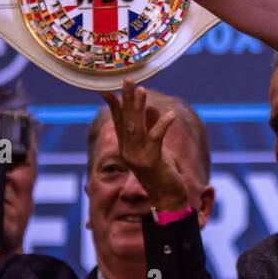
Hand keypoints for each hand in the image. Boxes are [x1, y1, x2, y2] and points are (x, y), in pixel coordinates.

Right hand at [101, 79, 188, 209]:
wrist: (166, 197)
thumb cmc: (161, 171)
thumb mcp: (155, 147)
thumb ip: (151, 128)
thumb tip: (152, 109)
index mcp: (127, 147)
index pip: (118, 122)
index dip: (114, 105)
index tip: (108, 89)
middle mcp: (128, 151)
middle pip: (126, 120)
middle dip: (127, 99)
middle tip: (128, 80)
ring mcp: (138, 157)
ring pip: (136, 127)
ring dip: (139, 107)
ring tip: (142, 90)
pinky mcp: (151, 162)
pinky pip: (155, 139)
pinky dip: (162, 125)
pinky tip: (169, 114)